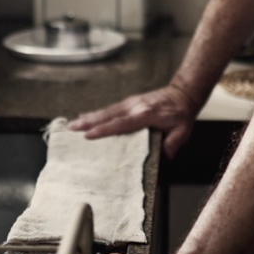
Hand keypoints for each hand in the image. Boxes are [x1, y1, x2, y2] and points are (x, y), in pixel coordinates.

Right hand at [68, 84, 199, 158]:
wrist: (182, 94)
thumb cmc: (181, 115)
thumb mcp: (182, 132)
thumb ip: (172, 145)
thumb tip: (163, 158)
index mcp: (145, 115)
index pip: (122, 124)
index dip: (104, 129)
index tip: (89, 135)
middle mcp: (134, 107)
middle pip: (108, 115)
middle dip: (88, 122)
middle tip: (72, 128)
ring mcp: (130, 103)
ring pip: (106, 111)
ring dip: (89, 117)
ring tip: (73, 124)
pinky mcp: (129, 102)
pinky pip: (110, 108)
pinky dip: (97, 113)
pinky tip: (86, 116)